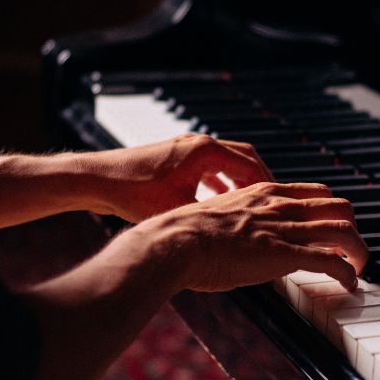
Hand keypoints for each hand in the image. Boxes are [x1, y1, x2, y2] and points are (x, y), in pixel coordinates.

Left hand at [90, 134, 273, 222]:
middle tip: (273, 200)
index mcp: (204, 151)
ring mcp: (185, 148)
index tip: (281, 201)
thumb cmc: (132, 192)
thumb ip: (212, 218)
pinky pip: (208, 165)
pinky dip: (220, 179)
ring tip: (252, 201)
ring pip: (225, 160)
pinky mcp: (174, 156)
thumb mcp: (179, 210)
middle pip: (243, 156)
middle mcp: (197, 144)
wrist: (97, 179)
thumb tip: (237, 236)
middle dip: (259, 178)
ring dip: (240, 178)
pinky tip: (220, 199)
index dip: (268, 184)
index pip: (250, 164)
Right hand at [151, 182, 368, 291]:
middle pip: (340, 207)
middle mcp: (281, 206)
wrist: (177, 241)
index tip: (334, 227)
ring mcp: (284, 229)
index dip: (332, 211)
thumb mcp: (221, 215)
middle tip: (350, 248)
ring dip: (359, 251)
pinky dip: (347, 273)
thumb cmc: (189, 233)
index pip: (316, 193)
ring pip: (344, 231)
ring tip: (360, 267)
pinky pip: (330, 261)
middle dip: (352, 228)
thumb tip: (241, 236)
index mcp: (266, 193)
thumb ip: (240, 221)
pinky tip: (348, 284)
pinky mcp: (284, 254)